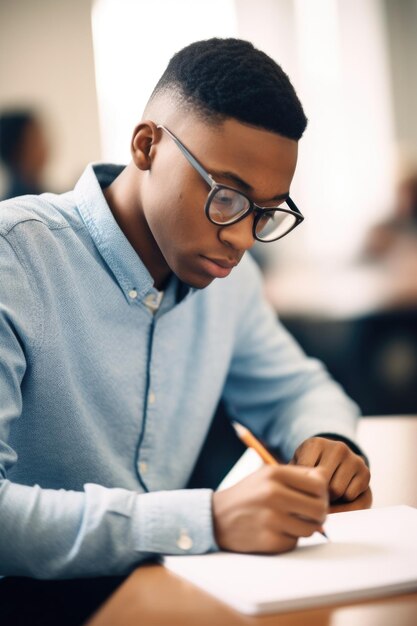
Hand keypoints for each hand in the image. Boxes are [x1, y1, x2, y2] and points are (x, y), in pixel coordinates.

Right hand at [212, 464, 327, 553]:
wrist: (216, 518)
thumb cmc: (248, 495)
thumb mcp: (267, 475)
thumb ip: (298, 475)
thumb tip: (325, 478)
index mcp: (275, 473)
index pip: (319, 484)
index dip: (322, 493)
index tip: (315, 498)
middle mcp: (273, 494)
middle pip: (320, 509)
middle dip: (318, 514)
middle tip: (309, 514)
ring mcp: (271, 518)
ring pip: (311, 528)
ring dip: (304, 527)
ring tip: (289, 521)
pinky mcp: (269, 540)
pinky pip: (295, 543)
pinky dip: (289, 539)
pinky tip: (275, 531)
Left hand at [289, 437, 369, 502]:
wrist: (334, 463)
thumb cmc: (310, 468)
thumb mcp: (297, 467)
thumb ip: (295, 477)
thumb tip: (298, 495)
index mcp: (315, 443)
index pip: (304, 471)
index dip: (301, 484)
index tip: (300, 485)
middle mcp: (337, 447)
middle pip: (321, 482)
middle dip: (316, 492)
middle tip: (314, 492)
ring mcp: (353, 458)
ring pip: (336, 491)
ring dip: (330, 497)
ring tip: (326, 491)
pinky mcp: (365, 472)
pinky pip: (351, 496)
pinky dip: (345, 499)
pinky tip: (341, 492)